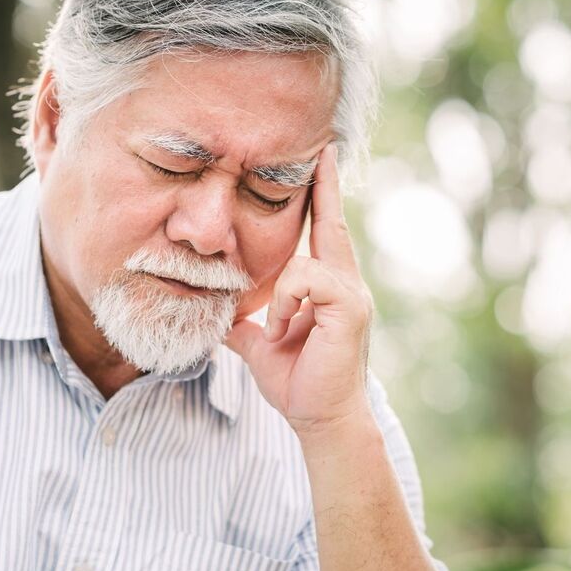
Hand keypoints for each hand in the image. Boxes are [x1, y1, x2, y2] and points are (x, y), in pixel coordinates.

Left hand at [225, 144, 373, 434]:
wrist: (321, 421)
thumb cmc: (298, 385)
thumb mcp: (261, 344)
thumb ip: (246, 322)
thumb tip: (218, 313)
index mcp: (328, 287)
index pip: (323, 232)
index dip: (322, 197)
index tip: (321, 161)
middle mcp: (347, 283)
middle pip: (333, 224)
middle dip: (327, 187)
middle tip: (324, 148)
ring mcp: (352, 294)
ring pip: (303, 263)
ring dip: (279, 298)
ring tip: (278, 332)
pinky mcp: (350, 308)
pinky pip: (305, 281)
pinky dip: (285, 306)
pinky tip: (285, 332)